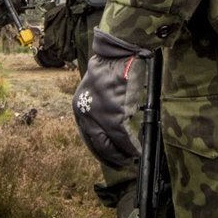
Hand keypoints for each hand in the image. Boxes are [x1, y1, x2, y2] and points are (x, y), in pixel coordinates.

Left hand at [72, 30, 147, 169]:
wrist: (119, 53)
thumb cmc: (112, 65)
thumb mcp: (97, 87)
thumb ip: (100, 105)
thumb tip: (113, 123)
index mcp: (79, 108)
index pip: (88, 136)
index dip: (101, 150)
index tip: (111, 157)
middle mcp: (85, 115)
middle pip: (98, 145)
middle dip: (111, 157)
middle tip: (123, 164)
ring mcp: (99, 117)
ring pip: (112, 144)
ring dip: (123, 154)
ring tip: (132, 160)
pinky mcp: (114, 116)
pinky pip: (124, 138)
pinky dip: (132, 147)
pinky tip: (139, 152)